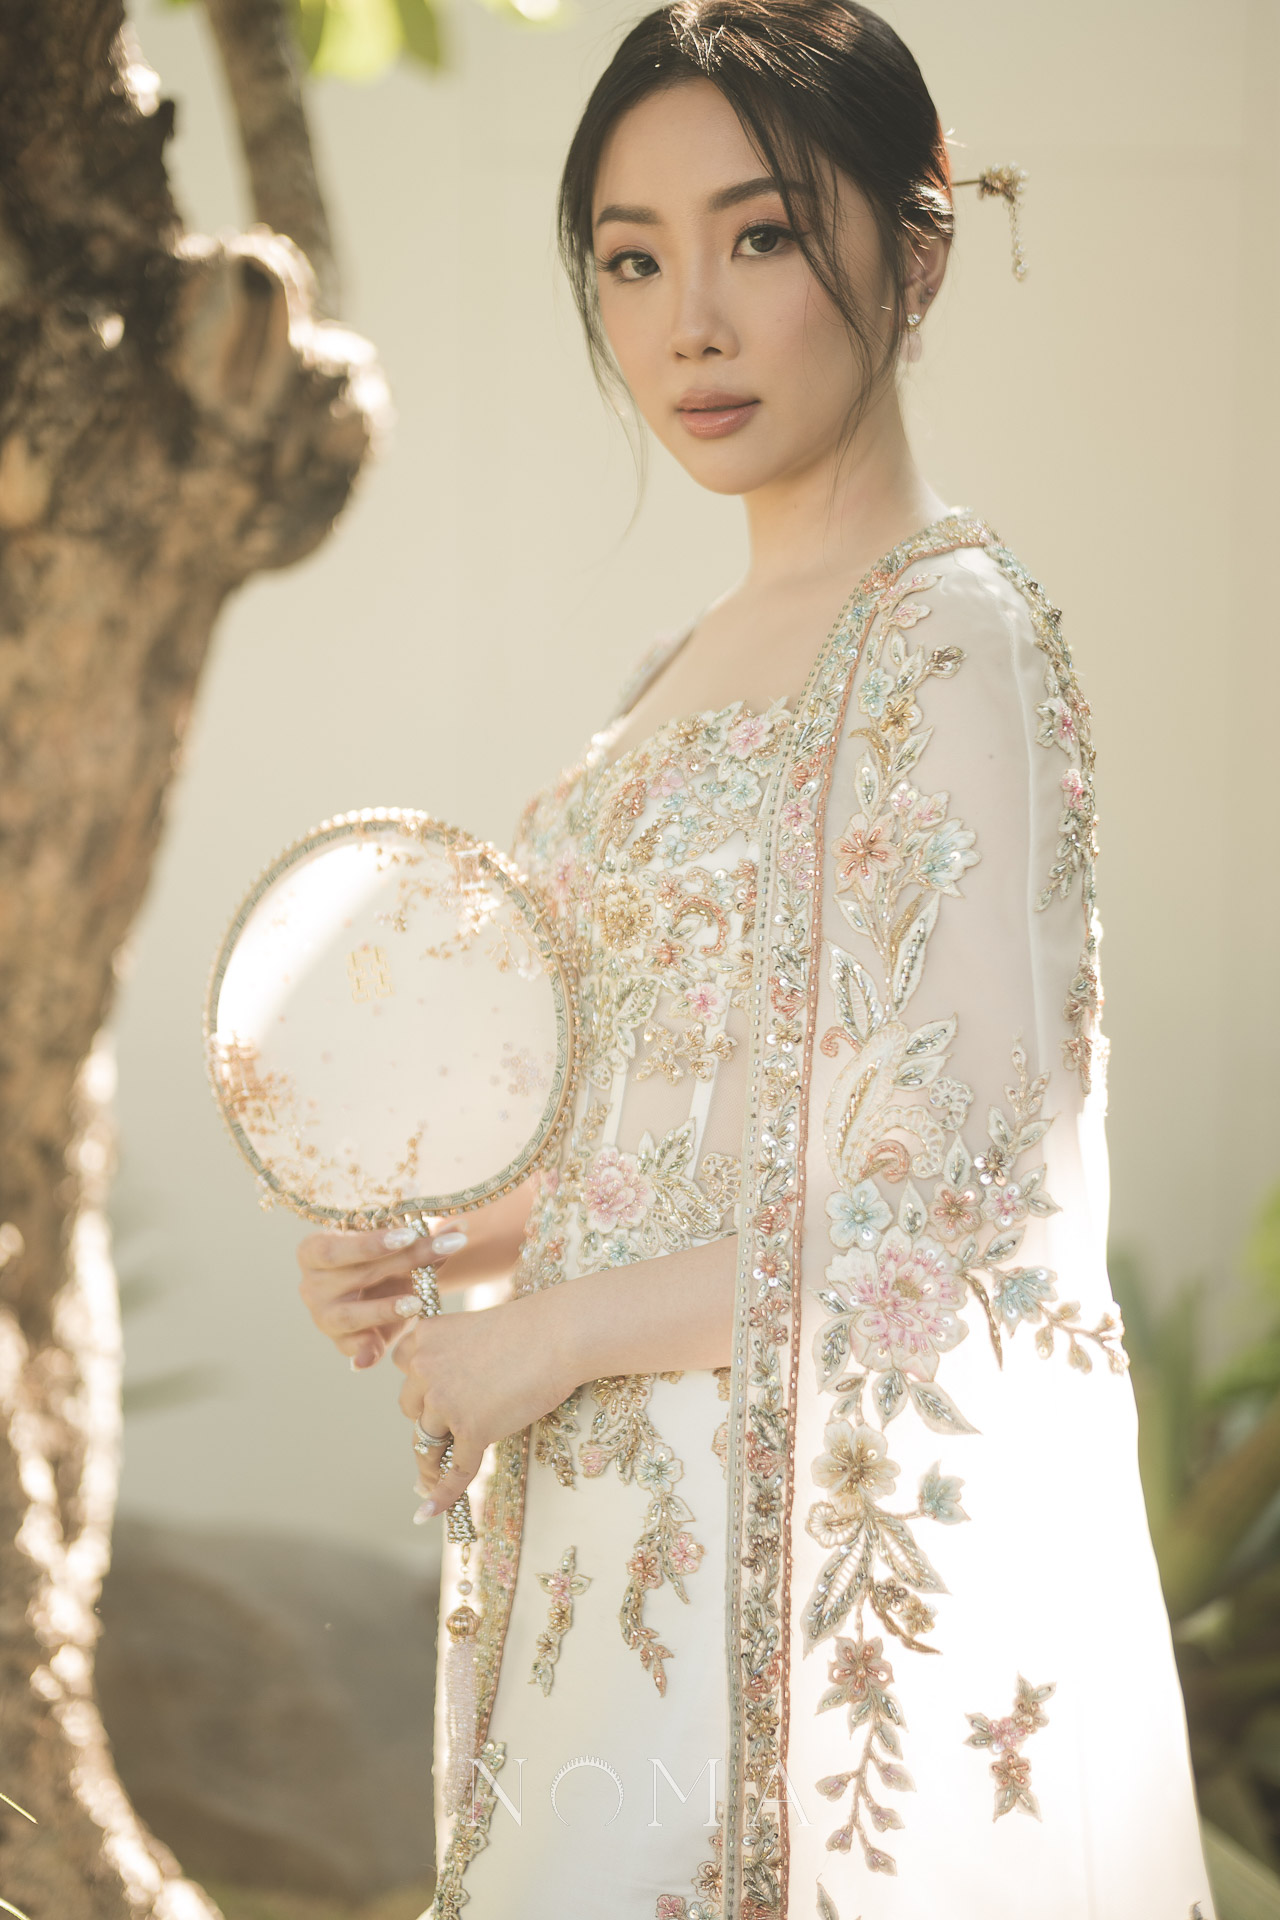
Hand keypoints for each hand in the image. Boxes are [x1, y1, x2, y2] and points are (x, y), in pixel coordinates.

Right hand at [296, 1223, 468, 1370]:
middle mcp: (311, 1285)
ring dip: (383, 1309)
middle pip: (357, 1275)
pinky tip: (377, 1353)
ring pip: (348, 1315)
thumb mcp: (400, 1244)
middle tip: (441, 1251)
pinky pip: (351, 1348)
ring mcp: (323, 1316)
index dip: (370, 1243)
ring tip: (416, 1303)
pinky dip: (364, 1352)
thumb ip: (427, 1234)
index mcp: (315, 1251)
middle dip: (404, 1262)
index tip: (409, 1234)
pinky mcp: (341, 1341)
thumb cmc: (382, 1258)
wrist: (380, 1288)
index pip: (335, 1247)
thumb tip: (458, 1227)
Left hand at [395, 1285, 579, 1519]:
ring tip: (430, 1479)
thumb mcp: (475, 1332)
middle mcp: (424, 1368)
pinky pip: (454, 1470)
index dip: (419, 1384)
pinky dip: (441, 1494)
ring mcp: (445, 1401)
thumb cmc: (531, 1330)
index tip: (429, 1396)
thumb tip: (446, 1406)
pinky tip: (427, 1512)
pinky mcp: (471, 1429)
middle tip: (448, 1431)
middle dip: (428, 1420)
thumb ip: (455, 1360)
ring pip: (426, 1441)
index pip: (403, 1367)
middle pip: (411, 1408)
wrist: (560, 1334)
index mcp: (424, 1338)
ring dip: (430, 1460)